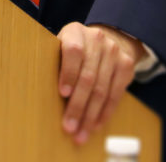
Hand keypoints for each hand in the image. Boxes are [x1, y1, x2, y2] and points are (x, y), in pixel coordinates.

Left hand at [57, 22, 141, 144]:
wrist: (103, 40)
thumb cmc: (73, 51)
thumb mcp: (60, 48)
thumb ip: (55, 64)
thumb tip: (40, 95)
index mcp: (75, 31)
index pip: (73, 51)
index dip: (68, 72)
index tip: (63, 94)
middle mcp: (97, 38)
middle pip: (88, 76)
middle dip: (78, 106)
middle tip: (69, 127)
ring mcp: (114, 51)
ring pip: (102, 89)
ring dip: (90, 116)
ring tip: (80, 134)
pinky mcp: (126, 65)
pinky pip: (115, 94)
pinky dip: (105, 113)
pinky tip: (95, 126)